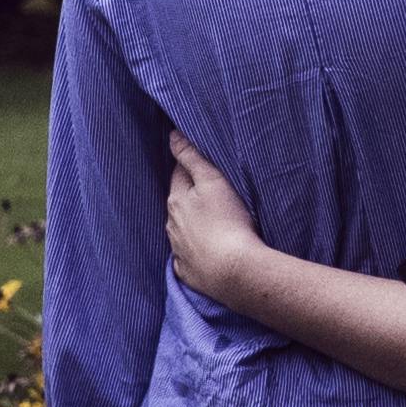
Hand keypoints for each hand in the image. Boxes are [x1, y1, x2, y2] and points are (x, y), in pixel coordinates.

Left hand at [160, 134, 269, 301]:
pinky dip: (194, 250)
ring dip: (191, 222)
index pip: (179, 174)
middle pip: (179, 203)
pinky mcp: (188, 270)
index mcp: (176, 200)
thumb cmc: (227, 222)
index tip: (202, 161)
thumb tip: (172, 136)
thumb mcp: (212, 181)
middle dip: (190, 195)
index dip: (190, 166)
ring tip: (211, 219)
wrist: (234, 270)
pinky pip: (187, 256)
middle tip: (210, 189)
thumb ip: (192, 158)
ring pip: (181, 229)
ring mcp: (178, 249)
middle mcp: (171, 225)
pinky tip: (206, 250)